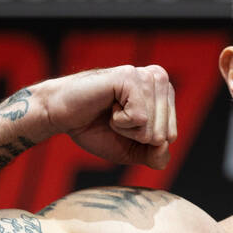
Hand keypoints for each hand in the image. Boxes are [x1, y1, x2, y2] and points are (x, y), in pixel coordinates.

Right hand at [45, 65, 176, 168]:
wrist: (61, 116)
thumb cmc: (96, 130)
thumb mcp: (134, 151)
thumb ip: (157, 156)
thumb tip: (164, 145)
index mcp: (164, 94)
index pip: (171, 136)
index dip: (143, 142)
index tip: (124, 124)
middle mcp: (159, 80)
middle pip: (165, 134)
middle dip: (136, 136)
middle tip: (116, 118)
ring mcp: (145, 76)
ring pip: (153, 128)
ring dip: (126, 128)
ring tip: (111, 111)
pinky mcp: (130, 77)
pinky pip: (140, 118)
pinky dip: (120, 121)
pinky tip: (108, 106)